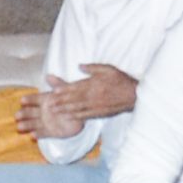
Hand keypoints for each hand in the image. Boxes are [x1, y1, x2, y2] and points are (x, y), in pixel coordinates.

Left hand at [27, 64, 144, 141]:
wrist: (134, 95)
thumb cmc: (121, 80)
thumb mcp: (108, 68)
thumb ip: (93, 67)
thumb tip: (80, 65)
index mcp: (95, 83)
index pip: (76, 86)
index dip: (64, 89)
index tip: (54, 91)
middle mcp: (94, 95)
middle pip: (74, 98)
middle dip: (60, 101)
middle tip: (49, 104)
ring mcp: (96, 105)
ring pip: (78, 107)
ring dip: (64, 109)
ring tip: (54, 111)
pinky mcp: (100, 113)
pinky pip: (86, 115)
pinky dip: (75, 116)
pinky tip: (68, 117)